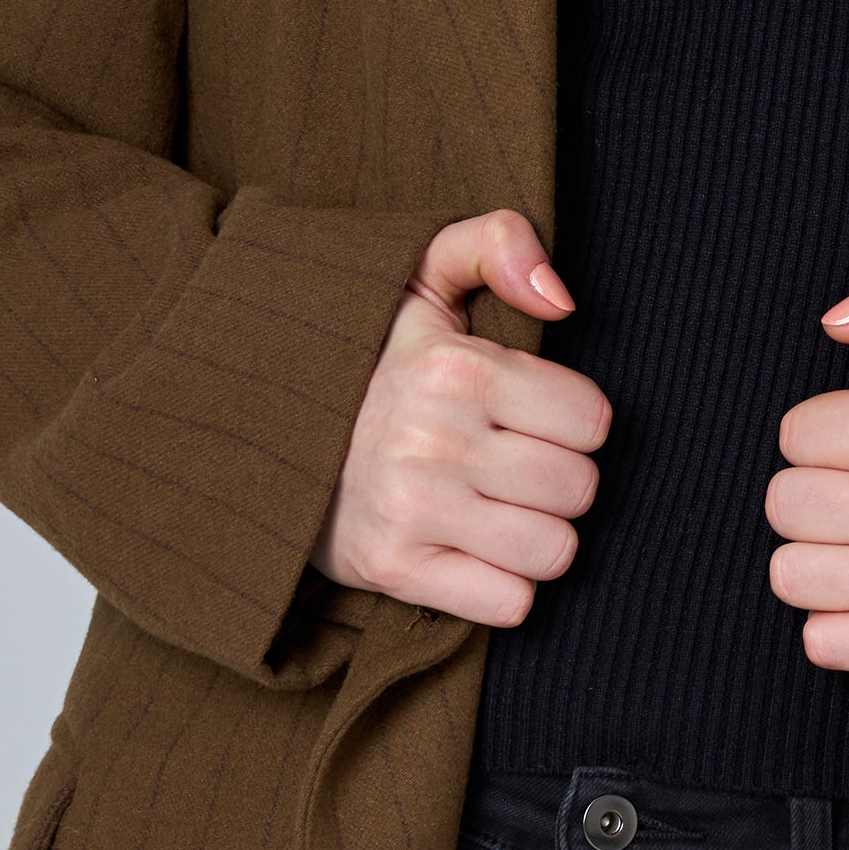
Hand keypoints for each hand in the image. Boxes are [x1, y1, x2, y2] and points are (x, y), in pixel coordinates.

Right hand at [319, 209, 607, 628]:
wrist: (256, 425)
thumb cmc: (365, 356)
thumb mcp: (420, 275)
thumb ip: (498, 244)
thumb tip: (563, 299)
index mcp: (456, 368)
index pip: (592, 421)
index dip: (572, 421)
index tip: (532, 418)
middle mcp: (434, 440)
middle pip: (578, 489)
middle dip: (558, 480)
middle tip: (512, 466)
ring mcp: (411, 511)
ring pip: (554, 551)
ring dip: (537, 537)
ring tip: (497, 510)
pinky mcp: (393, 570)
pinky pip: (510, 605)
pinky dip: (503, 587)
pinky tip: (474, 552)